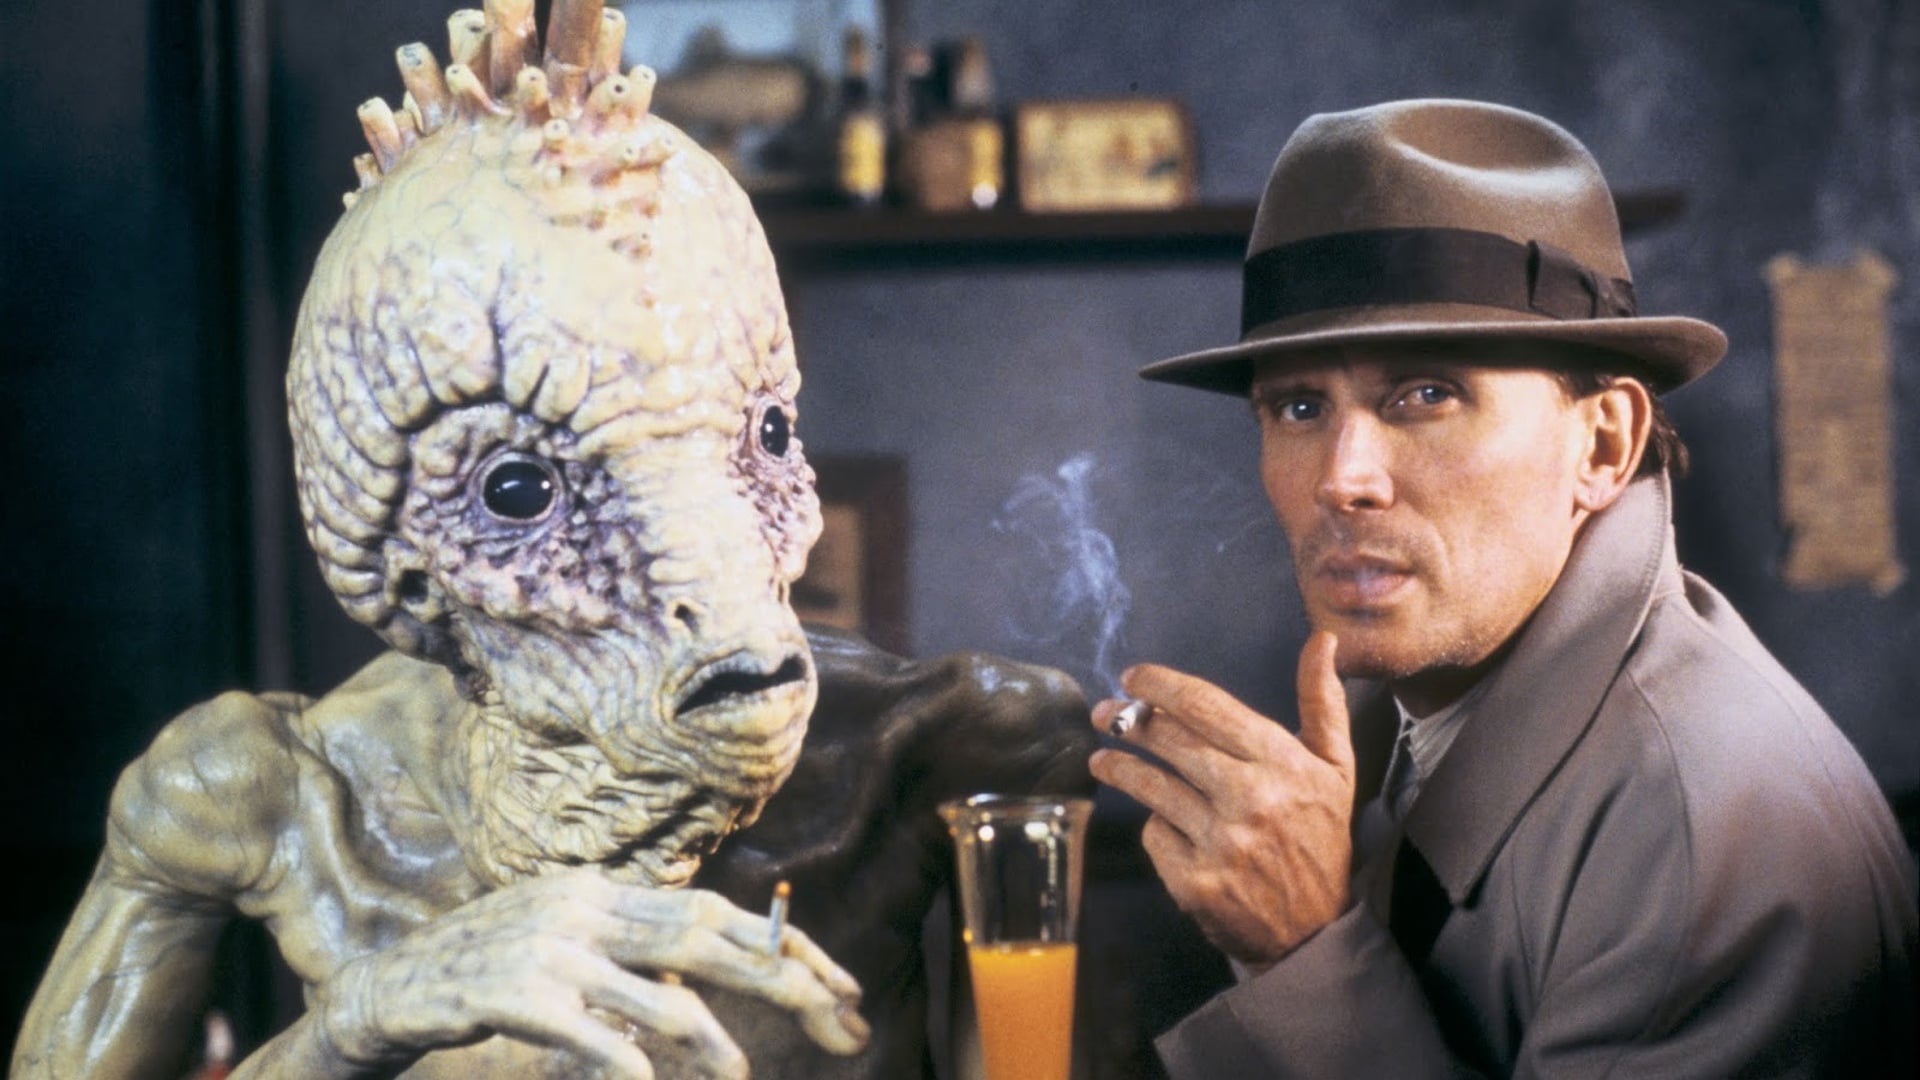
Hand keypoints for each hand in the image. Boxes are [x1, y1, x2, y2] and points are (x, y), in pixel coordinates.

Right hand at [313, 868, 867, 1077]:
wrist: (394, 985)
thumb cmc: (493, 968)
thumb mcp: (571, 939)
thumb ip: (633, 947)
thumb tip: (706, 968)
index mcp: (606, 890)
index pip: (717, 911)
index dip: (786, 945)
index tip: (841, 985)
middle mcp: (587, 908)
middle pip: (708, 938)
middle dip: (785, 980)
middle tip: (841, 1019)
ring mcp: (552, 949)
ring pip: (659, 993)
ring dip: (711, 1041)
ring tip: (742, 1076)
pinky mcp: (517, 994)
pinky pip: (591, 1032)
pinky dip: (627, 1060)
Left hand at [1089, 631, 1355, 967]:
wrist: (1314, 930)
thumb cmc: (1320, 836)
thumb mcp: (1335, 767)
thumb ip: (1323, 701)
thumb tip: (1322, 640)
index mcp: (1284, 763)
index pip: (1208, 707)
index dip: (1161, 686)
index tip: (1132, 676)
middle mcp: (1251, 799)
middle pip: (1172, 742)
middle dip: (1129, 721)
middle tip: (1105, 712)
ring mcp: (1221, 842)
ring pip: (1153, 788)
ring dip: (1121, 768)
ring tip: (1103, 759)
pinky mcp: (1196, 881)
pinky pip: (1156, 836)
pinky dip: (1156, 828)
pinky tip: (1162, 824)